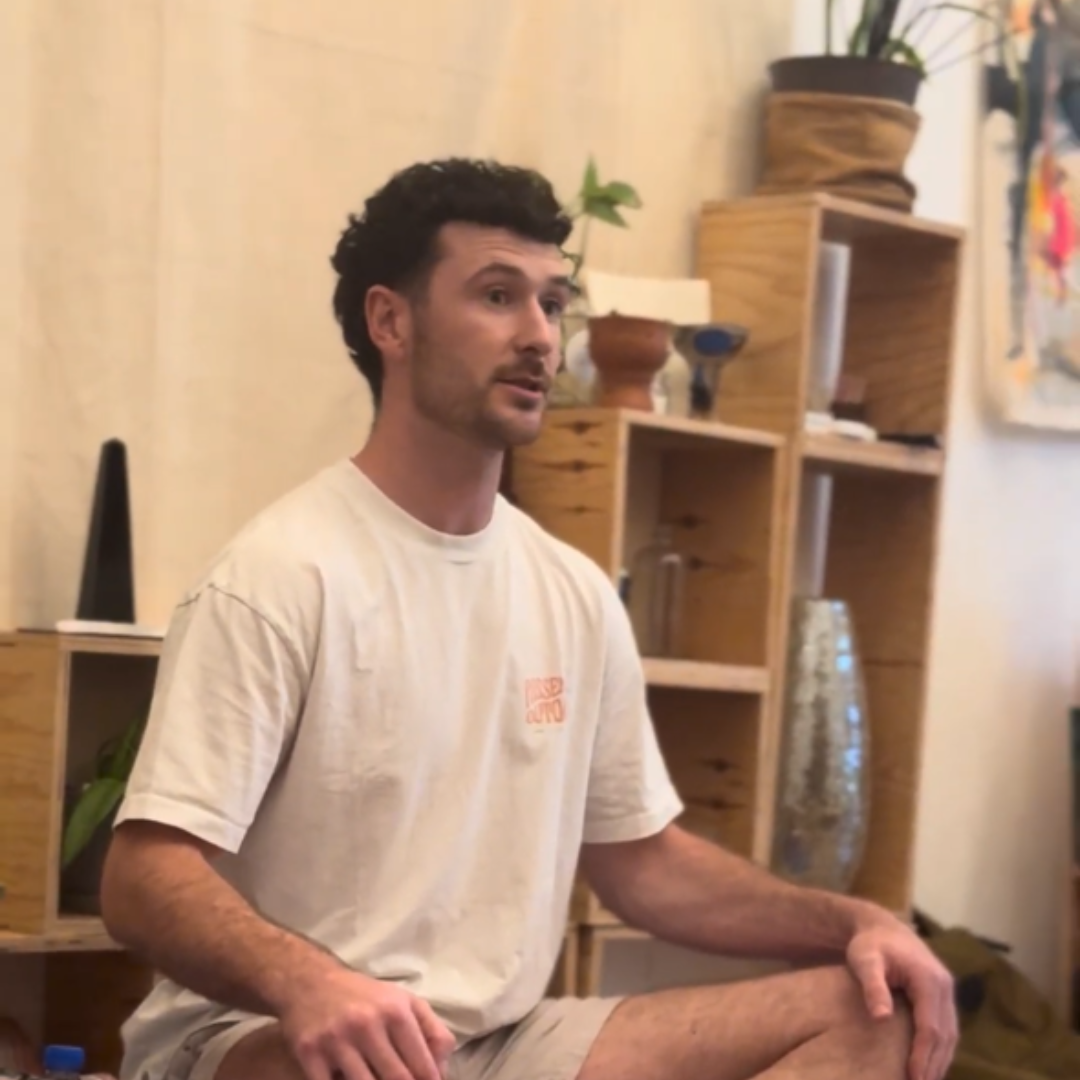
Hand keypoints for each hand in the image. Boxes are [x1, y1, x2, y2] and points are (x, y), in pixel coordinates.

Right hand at [280, 966, 455, 1079]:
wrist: (309, 981)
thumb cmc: (365, 997)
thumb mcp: (404, 1002)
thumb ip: (432, 1032)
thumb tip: (442, 1072)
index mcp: (396, 1011)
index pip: (423, 1064)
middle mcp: (367, 1024)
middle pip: (398, 1079)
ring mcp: (337, 1041)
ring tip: (378, 1077)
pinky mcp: (310, 1054)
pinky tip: (347, 1079)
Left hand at [846, 917, 957, 1079]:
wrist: (881, 927)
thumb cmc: (870, 944)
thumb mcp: (865, 960)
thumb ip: (873, 987)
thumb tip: (882, 1018)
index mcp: (929, 980)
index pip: (930, 1028)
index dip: (923, 1056)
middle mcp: (944, 987)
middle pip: (944, 1036)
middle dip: (934, 1066)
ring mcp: (947, 992)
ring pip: (950, 1035)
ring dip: (940, 1061)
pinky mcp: (942, 996)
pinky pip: (947, 1028)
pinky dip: (940, 1050)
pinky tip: (930, 1066)